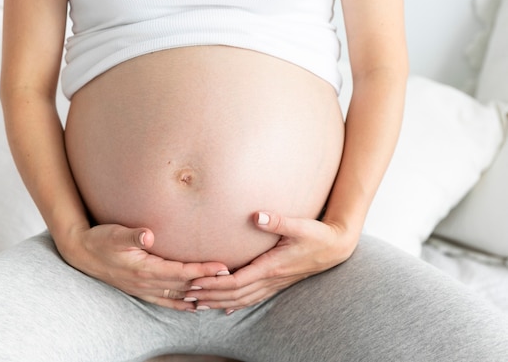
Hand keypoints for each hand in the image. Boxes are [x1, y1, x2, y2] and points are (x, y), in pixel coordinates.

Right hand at [55, 224, 229, 310]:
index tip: (222, 266)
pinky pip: (165, 301)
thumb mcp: (115, 234)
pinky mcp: (140, 290)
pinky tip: (193, 306)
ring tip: (219, 295)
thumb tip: (148, 234)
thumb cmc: (101, 239)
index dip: (203, 270)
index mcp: (144, 269)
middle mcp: (147, 283)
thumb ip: (133, 235)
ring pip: (177, 296)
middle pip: (184, 285)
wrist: (82, 252)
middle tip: (232, 279)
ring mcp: (143, 289)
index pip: (181, 271)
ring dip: (198, 295)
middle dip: (208, 282)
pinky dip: (181, 304)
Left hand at [184, 212, 358, 312]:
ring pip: (243, 299)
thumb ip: (278, 221)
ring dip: (219, 302)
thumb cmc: (317, 235)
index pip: (237, 280)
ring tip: (198, 304)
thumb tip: (257, 215)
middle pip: (235, 294)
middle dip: (210, 295)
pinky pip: (254, 298)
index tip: (195, 282)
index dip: (215, 283)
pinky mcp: (277, 282)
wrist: (336, 248)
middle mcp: (271, 279)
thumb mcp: (300, 225)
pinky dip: (237, 303)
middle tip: (186, 295)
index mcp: (272, 266)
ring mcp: (274, 283)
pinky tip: (227, 308)